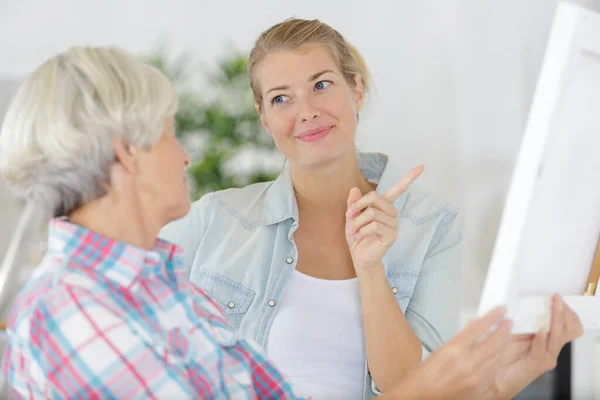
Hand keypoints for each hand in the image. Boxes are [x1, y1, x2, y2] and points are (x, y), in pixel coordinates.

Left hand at [345, 165, 423, 271]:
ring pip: (373, 213)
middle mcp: (391, 213)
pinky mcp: (391, 235)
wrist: (359, 256)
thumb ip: (353, 204)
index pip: (398, 189)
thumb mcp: (351, 217)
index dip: (409, 178)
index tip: (421, 166)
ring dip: (358, 222)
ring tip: (353, 230)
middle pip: (376, 198)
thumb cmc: (357, 236)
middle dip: (359, 206)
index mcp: (383, 206)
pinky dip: (362, 230)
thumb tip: (354, 189)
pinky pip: (375, 226)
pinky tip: (360, 236)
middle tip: (348, 216)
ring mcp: (393, 224)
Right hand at [383, 306, 512, 399]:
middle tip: (508, 322)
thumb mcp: (440, 350)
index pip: (479, 327)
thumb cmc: (424, 375)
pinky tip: (500, 355)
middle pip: (494, 341)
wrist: (420, 397)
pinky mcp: (479, 388)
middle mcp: (467, 362)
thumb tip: (474, 330)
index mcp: (454, 349)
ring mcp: (475, 377)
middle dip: (504, 329)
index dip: (493, 317)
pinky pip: (494, 371)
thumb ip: (459, 341)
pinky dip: (499, 361)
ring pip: (498, 356)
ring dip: (505, 344)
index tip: (500, 310)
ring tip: (507, 336)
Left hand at [484, 294, 582, 398]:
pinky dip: (542, 338)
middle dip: (562, 312)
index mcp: (546, 338)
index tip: (555, 298)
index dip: (564, 311)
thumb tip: (517, 302)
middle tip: (556, 300)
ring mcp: (545, 357)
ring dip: (555, 319)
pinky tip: (540, 329)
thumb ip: (518, 319)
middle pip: (569, 329)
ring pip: (558, 336)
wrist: (494, 379)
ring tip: (553, 307)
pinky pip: (543, 350)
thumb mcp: (511, 331)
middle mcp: (549, 348)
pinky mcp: (536, 365)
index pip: (568, 324)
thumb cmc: (501, 356)